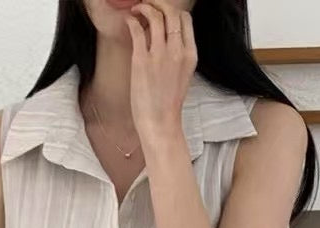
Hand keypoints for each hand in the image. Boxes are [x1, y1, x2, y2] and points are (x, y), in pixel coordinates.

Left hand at [126, 2, 196, 144]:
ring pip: (154, 16)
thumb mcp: (183, 75)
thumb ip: (179, 54)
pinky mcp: (142, 60)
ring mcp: (159, 55)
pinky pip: (137, 29)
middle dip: (158, 3)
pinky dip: (131, 20)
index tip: (162, 13)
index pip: (185, 20)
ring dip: (143, 7)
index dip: (172, 12)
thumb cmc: (168, 103)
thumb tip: (166, 36)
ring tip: (136, 10)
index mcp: (190, 55)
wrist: (160, 124)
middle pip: (171, 12)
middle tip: (147, 5)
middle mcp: (177, 51)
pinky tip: (129, 21)